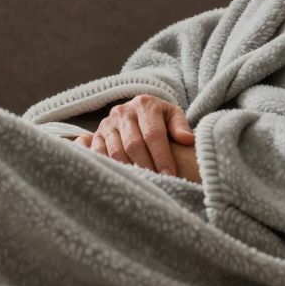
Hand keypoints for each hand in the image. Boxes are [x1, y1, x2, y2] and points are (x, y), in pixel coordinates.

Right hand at [72, 94, 193, 176]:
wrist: (138, 111)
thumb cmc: (160, 118)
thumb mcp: (173, 116)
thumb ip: (180, 126)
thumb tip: (187, 139)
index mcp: (144, 104)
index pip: (153, 134)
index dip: (162, 156)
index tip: (170, 174)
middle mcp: (123, 111)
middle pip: (134, 144)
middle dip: (147, 166)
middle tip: (159, 182)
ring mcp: (107, 123)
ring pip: (117, 152)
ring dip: (131, 169)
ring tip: (144, 181)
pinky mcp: (97, 135)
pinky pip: (100, 154)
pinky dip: (112, 167)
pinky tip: (125, 177)